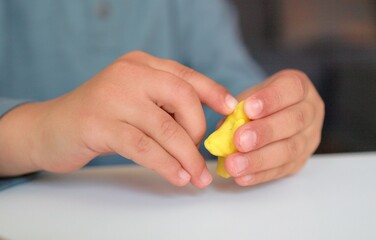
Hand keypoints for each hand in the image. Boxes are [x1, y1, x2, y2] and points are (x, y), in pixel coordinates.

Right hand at [0, 51, 237, 187]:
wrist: (50, 128)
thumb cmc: (101, 116)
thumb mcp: (135, 99)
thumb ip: (164, 103)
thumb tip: (205, 125)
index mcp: (141, 64)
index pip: (186, 76)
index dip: (213, 93)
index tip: (230, 110)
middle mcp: (129, 73)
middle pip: (182, 99)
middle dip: (198, 131)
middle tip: (200, 155)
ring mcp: (112, 97)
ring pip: (166, 128)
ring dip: (188, 156)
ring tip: (198, 177)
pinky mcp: (99, 124)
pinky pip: (144, 147)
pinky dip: (166, 164)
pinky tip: (177, 176)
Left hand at [225, 70, 323, 185]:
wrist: (277, 117)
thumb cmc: (261, 104)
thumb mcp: (251, 97)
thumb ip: (239, 109)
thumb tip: (222, 130)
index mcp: (300, 87)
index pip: (291, 89)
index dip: (270, 100)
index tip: (247, 109)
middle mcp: (311, 111)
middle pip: (294, 121)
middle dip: (265, 132)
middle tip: (239, 141)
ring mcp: (310, 138)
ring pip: (290, 149)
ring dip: (259, 159)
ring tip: (234, 164)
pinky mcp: (301, 161)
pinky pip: (283, 169)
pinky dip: (260, 174)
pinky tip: (242, 177)